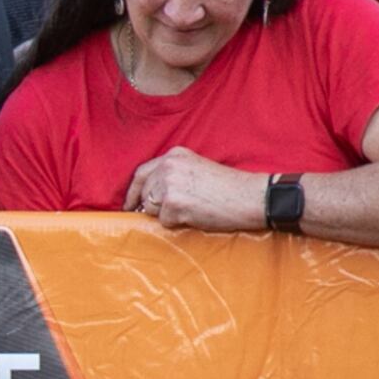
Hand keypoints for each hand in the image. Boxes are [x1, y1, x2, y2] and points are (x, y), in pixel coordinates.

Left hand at [127, 146, 263, 231]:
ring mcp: (169, 184)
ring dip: (167, 215)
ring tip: (193, 209)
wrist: (249, 197)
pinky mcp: (173, 203)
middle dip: (151, 207)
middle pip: (144, 193)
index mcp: (174, 155)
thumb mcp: (196, 170)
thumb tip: (145, 199)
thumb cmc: (227, 188)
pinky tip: (196, 215)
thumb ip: (171, 176)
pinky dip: (178, 223)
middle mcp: (168, 166)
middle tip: (173, 212)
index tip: (129, 205)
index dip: (133, 192)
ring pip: (151, 208)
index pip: (141, 173)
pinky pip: (164, 221)